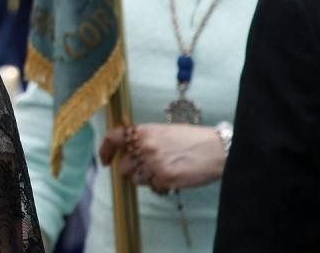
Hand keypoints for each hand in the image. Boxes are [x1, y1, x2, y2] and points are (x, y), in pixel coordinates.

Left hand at [99, 122, 225, 191]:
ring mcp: (153, 164)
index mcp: (143, 132)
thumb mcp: (163, 131)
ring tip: (160, 171)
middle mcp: (144, 147)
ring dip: (143, 178)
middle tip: (144, 168)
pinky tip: (170, 177)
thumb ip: (144, 139)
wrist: (216, 150)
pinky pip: (151, 187)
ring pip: (134, 179)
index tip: (104, 160)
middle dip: (130, 169)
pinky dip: (157, 185)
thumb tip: (129, 149)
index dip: (104, 150)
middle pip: (122, 166)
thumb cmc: (192, 138)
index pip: (113, 138)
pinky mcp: (164, 179)